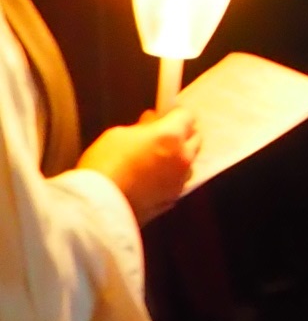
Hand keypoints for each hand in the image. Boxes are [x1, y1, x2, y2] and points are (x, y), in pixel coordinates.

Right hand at [80, 108, 196, 223]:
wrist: (99, 207)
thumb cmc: (105, 164)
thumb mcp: (118, 135)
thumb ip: (142, 127)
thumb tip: (152, 121)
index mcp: (171, 137)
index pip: (188, 116)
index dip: (176, 113)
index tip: (165, 114)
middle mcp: (183, 159)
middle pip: (195, 139)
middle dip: (182, 134)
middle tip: (162, 134)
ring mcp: (180, 182)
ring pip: (189, 163)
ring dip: (178, 158)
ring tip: (156, 159)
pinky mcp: (172, 200)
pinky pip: (178, 182)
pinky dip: (170, 177)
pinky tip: (152, 179)